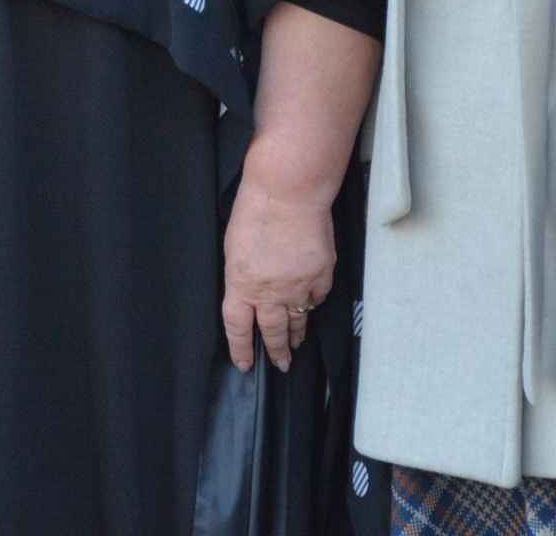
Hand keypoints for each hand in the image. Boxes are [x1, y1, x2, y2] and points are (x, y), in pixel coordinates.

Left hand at [221, 168, 336, 371]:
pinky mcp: (322, 274)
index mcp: (242, 284)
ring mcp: (299, 285)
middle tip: (281, 364)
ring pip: (298, 320)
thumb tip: (249, 292)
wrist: (289, 192)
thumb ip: (241, 276)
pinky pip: (318, 296)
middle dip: (277, 351)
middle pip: (273, 332)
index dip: (240, 349)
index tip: (244, 364)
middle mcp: (270, 292)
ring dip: (297, 334)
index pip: (238, 327)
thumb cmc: (255, 210)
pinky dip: (314, 300)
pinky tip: (311, 302)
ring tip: (297, 343)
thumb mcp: (234, 247)